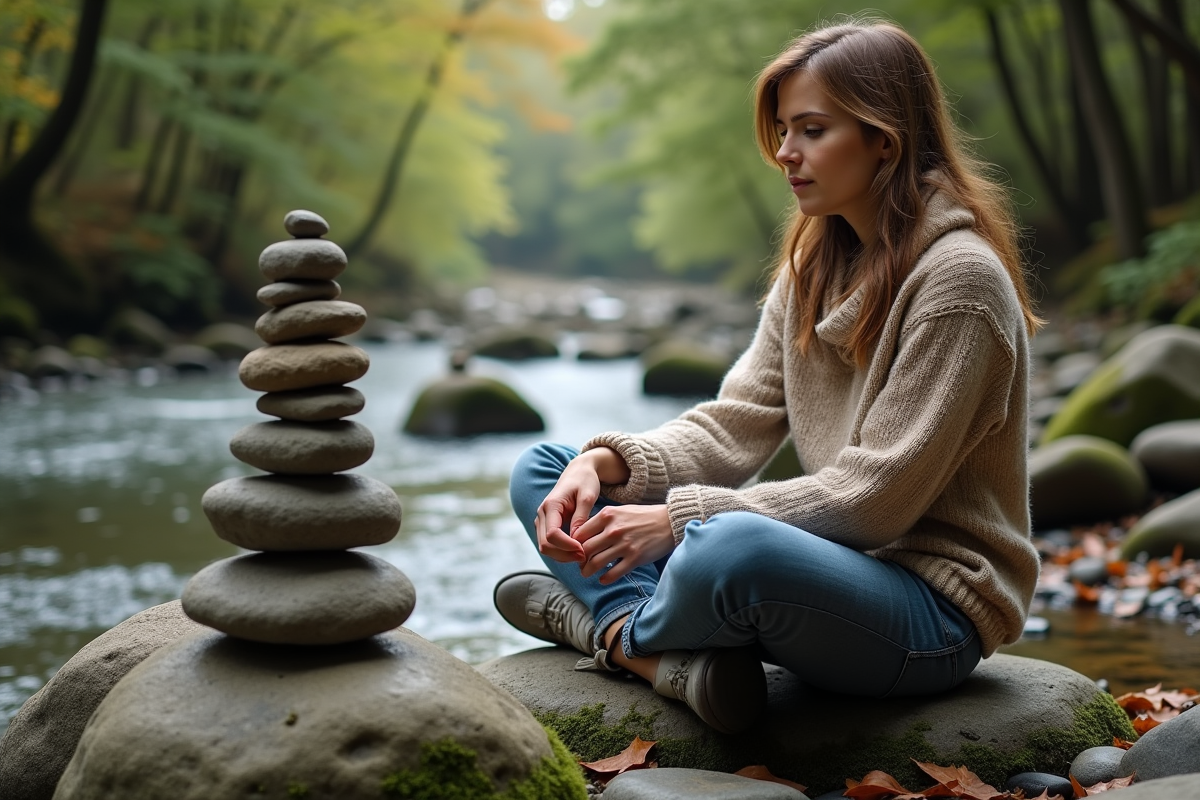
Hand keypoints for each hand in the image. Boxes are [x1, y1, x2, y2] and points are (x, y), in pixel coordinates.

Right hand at [534, 449, 626, 563]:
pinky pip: (549, 544)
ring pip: (545, 547)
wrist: (579, 472)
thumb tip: (576, 539)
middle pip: (545, 544)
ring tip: (582, 556)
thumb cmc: (585, 481)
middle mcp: (542, 513)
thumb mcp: (587, 497)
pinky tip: (577, 551)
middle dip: (564, 555)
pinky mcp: (546, 525)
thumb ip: (581, 517)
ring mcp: (542, 520)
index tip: (583, 551)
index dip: (567, 546)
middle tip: (584, 557)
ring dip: (562, 556)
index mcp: (551, 505)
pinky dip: (561, 551)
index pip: (552, 534)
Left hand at [573, 504, 674, 583]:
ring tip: (587, 573)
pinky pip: (613, 573)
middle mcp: (613, 530)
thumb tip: (583, 534)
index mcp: (607, 515)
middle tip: (580, 564)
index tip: (576, 550)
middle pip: (585, 550)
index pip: (580, 533)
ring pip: (596, 563)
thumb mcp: (620, 510)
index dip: (575, 544)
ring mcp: (624, 545)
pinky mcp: (635, 558)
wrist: (669, 522)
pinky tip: (603, 579)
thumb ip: (602, 520)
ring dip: (588, 571)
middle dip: (579, 560)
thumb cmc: (643, 516)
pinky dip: (605, 579)